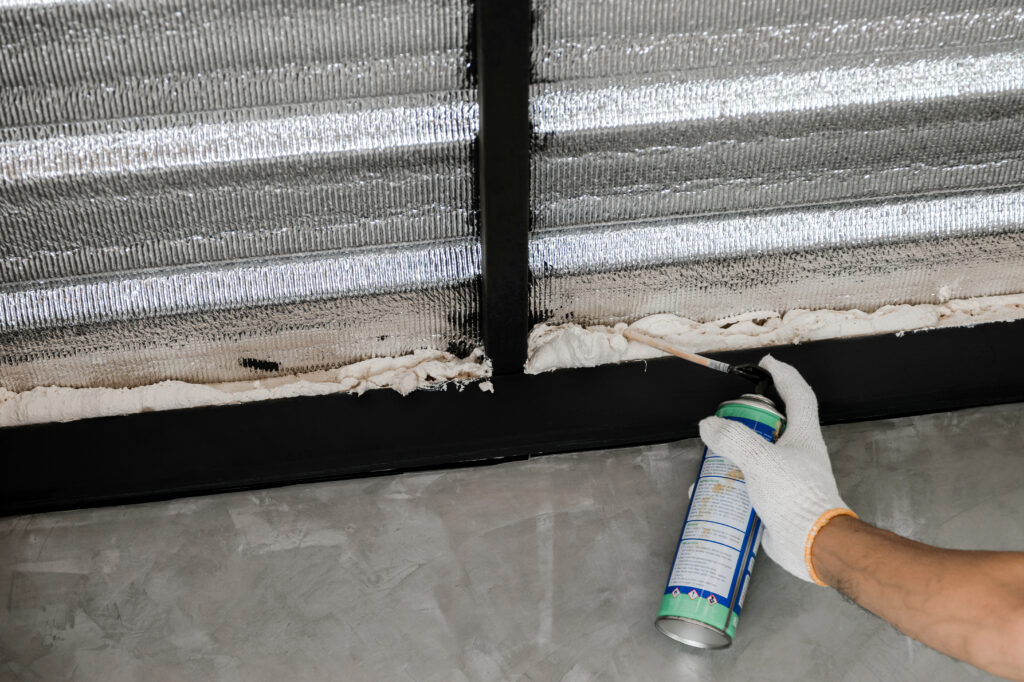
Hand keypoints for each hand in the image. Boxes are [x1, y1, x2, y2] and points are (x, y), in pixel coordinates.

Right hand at [698, 356, 855, 582]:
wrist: (813, 545)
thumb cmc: (797, 498)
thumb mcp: (761, 460)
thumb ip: (734, 439)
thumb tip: (709, 425)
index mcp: (803, 436)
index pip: (798, 395)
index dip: (784, 375)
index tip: (767, 364)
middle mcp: (798, 454)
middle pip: (772, 426)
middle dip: (747, 418)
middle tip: (726, 416)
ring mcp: (788, 478)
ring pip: (757, 457)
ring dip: (733, 455)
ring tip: (710, 457)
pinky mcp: (777, 501)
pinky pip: (749, 486)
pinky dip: (729, 486)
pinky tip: (709, 492)